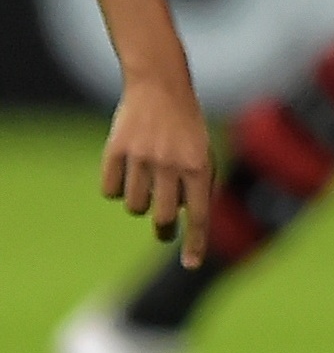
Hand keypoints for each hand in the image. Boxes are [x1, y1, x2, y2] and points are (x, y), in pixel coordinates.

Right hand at [101, 76, 212, 265]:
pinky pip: (110, 191)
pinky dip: (116, 190)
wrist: (161, 86)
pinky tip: (125, 174)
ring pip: (134, 207)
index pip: (199, 215)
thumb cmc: (187, 127)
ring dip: (140, 205)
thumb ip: (200, 188)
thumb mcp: (205, 153)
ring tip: (147, 186)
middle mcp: (171, 163)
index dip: (195, 243)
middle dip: (165, 231)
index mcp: (200, 165)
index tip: (191, 266)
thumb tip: (187, 226)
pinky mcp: (116, 150)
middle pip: (163, 218)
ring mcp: (142, 156)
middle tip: (165, 231)